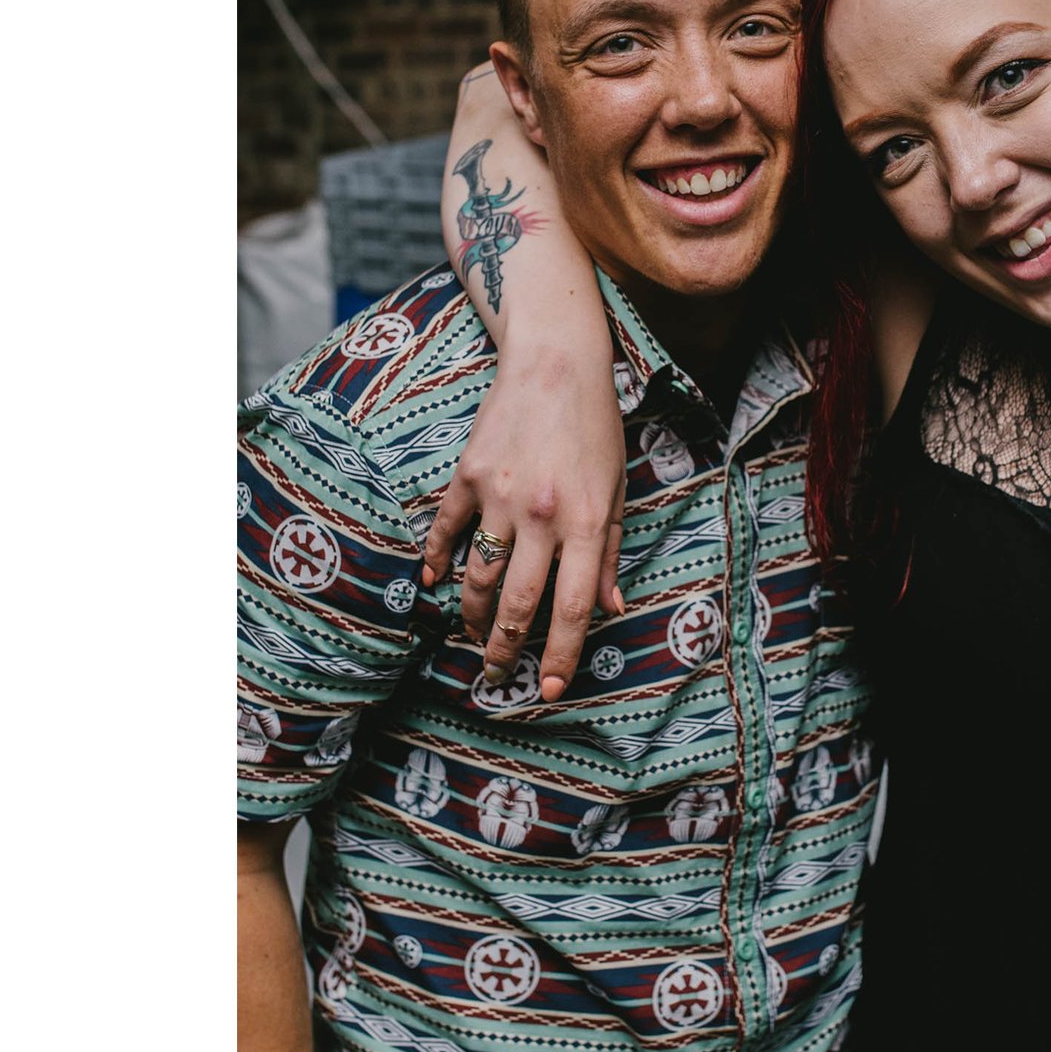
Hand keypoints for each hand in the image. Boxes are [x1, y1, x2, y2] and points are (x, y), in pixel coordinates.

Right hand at [420, 343, 625, 703]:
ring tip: (475, 636)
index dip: (563, 654)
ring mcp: (499, 495)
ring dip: (473, 615)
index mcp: (585, 522)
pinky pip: (446, 530)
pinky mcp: (468, 475)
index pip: (573, 606)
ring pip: (477, 576)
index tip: (552, 689)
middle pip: (517, 602)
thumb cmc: (596, 429)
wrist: (556, 362)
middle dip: (507, 649)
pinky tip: (435, 582)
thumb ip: (608, 552)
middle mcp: (540, 514)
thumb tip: (611, 608)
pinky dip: (437, 561)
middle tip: (499, 675)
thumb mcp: (615, 491)